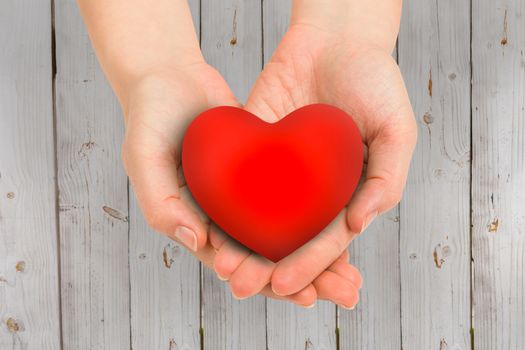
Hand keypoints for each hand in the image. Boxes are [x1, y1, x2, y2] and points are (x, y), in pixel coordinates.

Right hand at [121, 63, 361, 306]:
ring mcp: (244, 192)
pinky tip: (347, 222)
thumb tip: (197, 241)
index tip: (303, 294)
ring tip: (353, 275)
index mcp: (195, 222)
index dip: (268, 283)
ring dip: (318, 253)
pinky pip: (292, 195)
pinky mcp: (262, 168)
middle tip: (345, 292)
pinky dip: (315, 212)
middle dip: (306, 278)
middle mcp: (224, 214)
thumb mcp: (144, 158)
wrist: (169, 76)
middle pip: (268, 255)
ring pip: (284, 231)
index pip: (236, 265)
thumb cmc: (149, 116)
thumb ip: (160, 202)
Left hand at [212, 21, 415, 303]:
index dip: (308, 266)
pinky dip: (225, 204)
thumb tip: (359, 226)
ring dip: (242, 245)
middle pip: (288, 236)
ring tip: (224, 270)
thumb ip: (386, 179)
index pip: (326, 240)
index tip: (286, 286)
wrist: (337, 35)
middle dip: (268, 266)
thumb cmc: (375, 79)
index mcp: (346, 191)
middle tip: (244, 288)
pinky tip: (210, 225)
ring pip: (259, 216)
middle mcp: (312, 187)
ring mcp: (281, 168)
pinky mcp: (254, 143)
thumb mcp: (396, 129)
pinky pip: (238, 179)